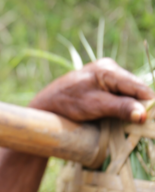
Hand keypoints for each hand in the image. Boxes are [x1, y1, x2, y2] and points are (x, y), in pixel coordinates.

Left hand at [29, 58, 154, 122]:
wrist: (47, 106)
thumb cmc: (68, 104)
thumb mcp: (95, 106)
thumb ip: (119, 108)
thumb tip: (142, 114)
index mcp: (107, 69)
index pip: (138, 87)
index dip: (148, 104)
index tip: (150, 120)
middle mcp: (109, 68)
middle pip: (136, 89)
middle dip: (139, 105)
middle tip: (142, 123)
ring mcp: (106, 75)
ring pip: (130, 93)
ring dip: (132, 106)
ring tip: (133, 121)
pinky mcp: (104, 84)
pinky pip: (121, 95)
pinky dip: (124, 105)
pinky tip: (123, 115)